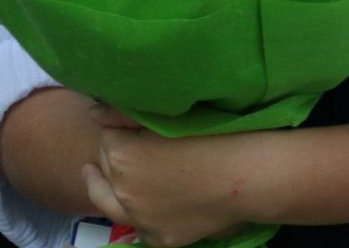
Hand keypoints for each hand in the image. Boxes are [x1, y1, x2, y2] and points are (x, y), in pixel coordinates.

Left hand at [81, 106, 250, 247]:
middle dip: (113, 158)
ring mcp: (141, 219)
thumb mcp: (173, 116)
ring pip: (112, 204)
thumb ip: (126, 114)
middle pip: (107, 170)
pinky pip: (140, 227)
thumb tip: (95, 113)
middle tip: (122, 149)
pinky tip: (146, 207)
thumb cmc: (221, 134)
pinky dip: (141, 216)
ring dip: (111, 189)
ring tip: (109, 180)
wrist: (253, 175)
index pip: (107, 138)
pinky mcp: (161, 238)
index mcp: (123, 155)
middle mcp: (123, 191)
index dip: (119, 130)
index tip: (130, 128)